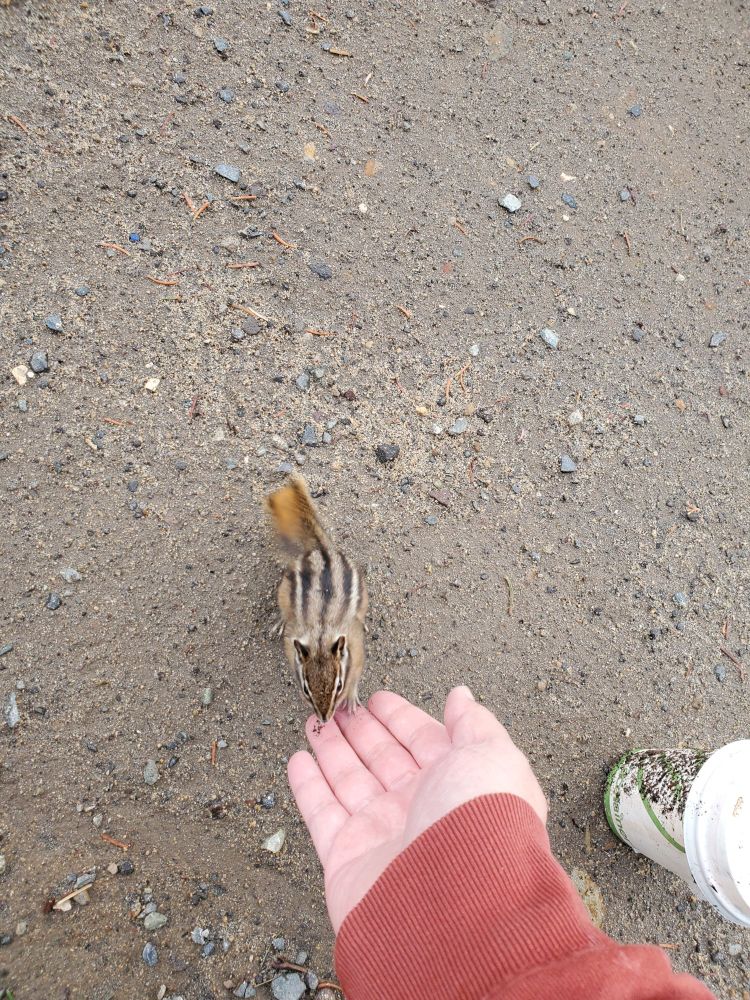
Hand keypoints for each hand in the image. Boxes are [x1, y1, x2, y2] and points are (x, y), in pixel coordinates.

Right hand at [287, 686, 546, 931]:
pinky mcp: (346, 858)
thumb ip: (475, 724)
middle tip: (339, 705)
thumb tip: (461, 697)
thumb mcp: (493, 756)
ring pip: (348, 780)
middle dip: (361, 730)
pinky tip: (298, 761)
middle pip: (381, 758)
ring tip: (315, 722)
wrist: (456, 907)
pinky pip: (321, 814)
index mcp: (455, 783)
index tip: (377, 697)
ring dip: (330, 750)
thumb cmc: (484, 826)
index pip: (421, 741)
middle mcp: (418, 809)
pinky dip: (307, 787)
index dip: (399, 717)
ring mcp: (381, 834)